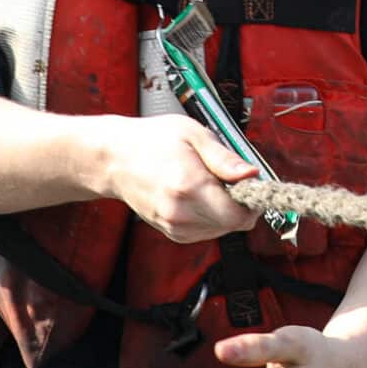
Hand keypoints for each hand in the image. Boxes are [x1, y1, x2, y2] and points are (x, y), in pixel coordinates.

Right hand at [99, 116, 258, 243]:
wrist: (114, 159)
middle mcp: (181, 213)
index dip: (252, 200)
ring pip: (221, 230)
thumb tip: (252, 174)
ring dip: (224, 210)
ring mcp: (174, 226)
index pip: (239, 215)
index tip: (249, 183)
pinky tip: (196, 195)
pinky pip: (206, 231)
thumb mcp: (193, 134)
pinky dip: (210, 216)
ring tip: (205, 183)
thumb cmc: (151, 141)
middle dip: (238, 204)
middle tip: (225, 177)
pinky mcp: (172, 233)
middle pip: (233, 224)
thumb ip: (224, 158)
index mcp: (189, 186)